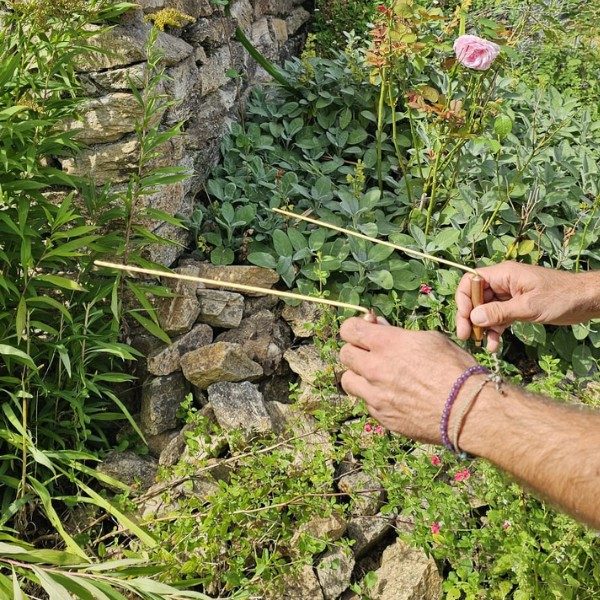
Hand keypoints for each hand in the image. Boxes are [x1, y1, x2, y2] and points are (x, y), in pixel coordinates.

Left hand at [339, 318, 476, 442]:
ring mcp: (375, 395)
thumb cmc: (455, 369)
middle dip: (356, 350)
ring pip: (347, 380)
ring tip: (376, 377)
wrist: (467, 411)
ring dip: (358, 376)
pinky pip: (365, 402)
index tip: (364, 330)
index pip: (349, 329)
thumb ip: (399, 334)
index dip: (354, 327)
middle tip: (371, 354)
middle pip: (344, 354)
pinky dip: (373, 397)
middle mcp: (375, 369)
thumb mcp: (431, 339)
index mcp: (387, 344)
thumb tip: (380, 328)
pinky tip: (392, 396)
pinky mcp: (381, 416)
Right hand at [456, 262, 590, 351]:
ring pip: (486, 310)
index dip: (463, 299)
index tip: (465, 318)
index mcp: (503, 274)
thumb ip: (499, 312)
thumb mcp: (528, 306)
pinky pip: (499, 318)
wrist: (585, 301)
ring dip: (482, 326)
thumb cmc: (560, 297)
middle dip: (469, 317)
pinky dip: (495, 330)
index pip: (471, 282)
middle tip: (466, 336)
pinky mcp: (516, 307)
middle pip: (475, 297)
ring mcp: (509, 295)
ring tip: (480, 343)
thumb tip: (474, 318)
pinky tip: (494, 345)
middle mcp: (503, 283)